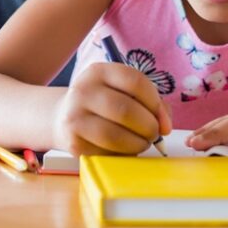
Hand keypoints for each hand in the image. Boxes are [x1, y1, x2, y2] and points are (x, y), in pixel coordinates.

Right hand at [52, 63, 171, 154]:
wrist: (63, 118)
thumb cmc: (102, 104)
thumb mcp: (122, 91)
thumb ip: (150, 102)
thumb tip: (165, 125)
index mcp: (99, 71)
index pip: (135, 81)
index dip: (155, 102)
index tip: (162, 117)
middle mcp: (83, 91)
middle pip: (126, 110)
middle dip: (149, 127)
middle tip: (154, 133)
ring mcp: (75, 117)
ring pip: (115, 136)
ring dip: (138, 144)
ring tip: (142, 143)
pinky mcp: (73, 143)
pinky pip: (106, 153)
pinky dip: (123, 155)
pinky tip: (125, 149)